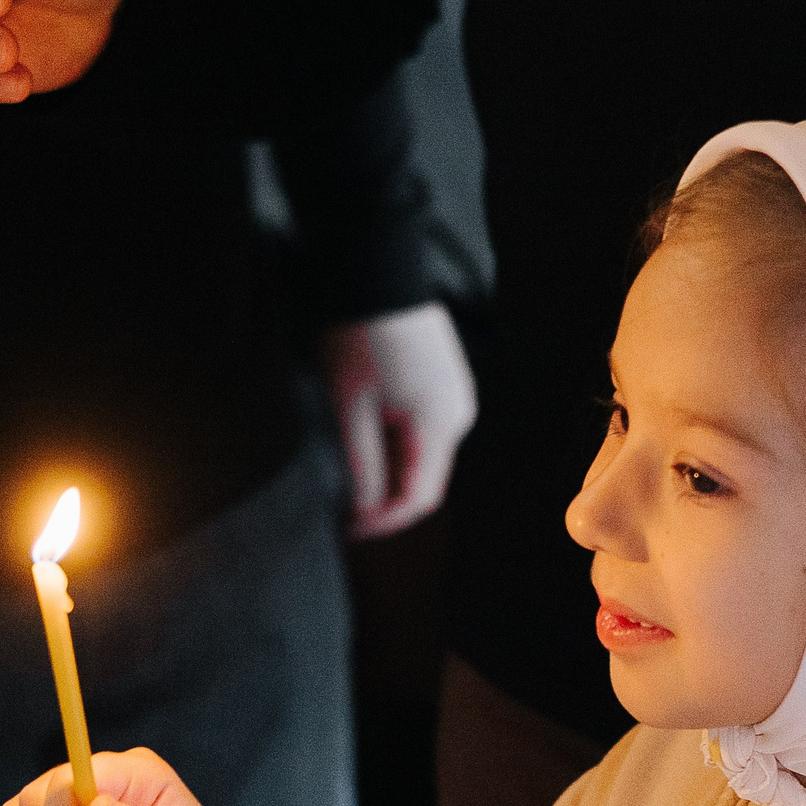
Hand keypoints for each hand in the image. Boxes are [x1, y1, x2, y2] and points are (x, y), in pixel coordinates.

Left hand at [323, 301, 477, 536]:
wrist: (378, 275)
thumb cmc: (361, 338)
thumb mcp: (350, 409)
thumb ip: (362, 464)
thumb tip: (364, 511)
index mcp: (437, 425)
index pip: (416, 499)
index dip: (382, 523)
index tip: (349, 530)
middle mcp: (458, 417)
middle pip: (427, 483)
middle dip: (388, 502)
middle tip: (347, 509)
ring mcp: (458, 400)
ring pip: (428, 459)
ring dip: (394, 474)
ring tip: (354, 472)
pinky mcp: (450, 387)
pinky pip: (430, 434)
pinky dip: (403, 448)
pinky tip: (373, 438)